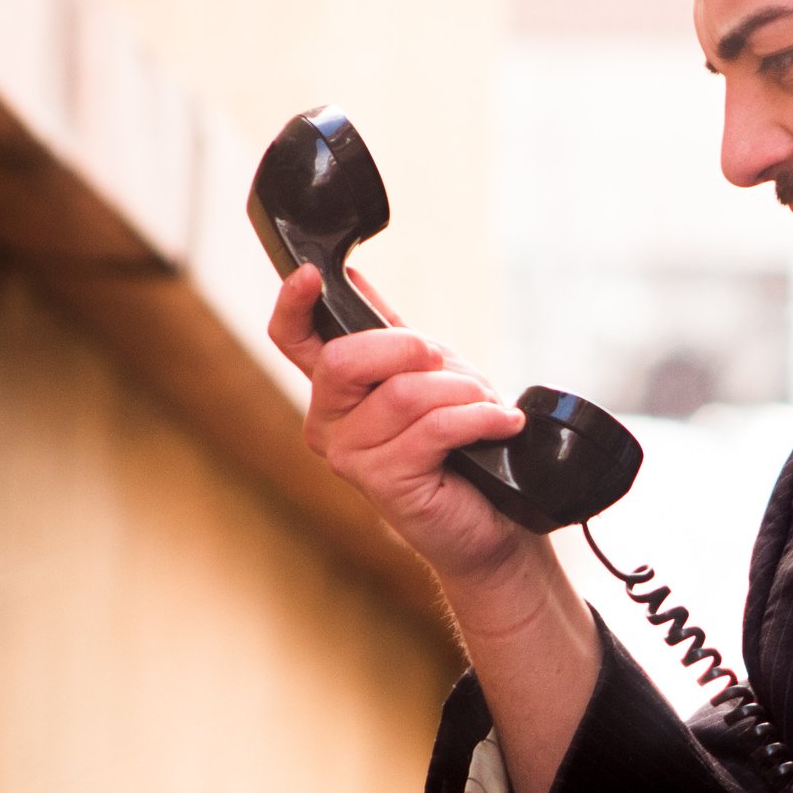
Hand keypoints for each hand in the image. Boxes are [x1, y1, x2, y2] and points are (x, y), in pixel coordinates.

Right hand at [267, 263, 531, 578]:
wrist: (492, 518)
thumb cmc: (460, 442)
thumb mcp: (428, 370)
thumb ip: (388, 331)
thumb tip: (353, 277)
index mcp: (335, 389)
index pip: (292, 339)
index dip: (292, 304)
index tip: (312, 274)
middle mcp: (329, 422)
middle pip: (345, 359)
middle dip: (409, 349)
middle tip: (446, 366)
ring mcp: (349, 456)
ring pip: (402, 393)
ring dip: (460, 392)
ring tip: (485, 406)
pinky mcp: (382, 482)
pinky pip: (432, 428)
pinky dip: (478, 418)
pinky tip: (500, 424)